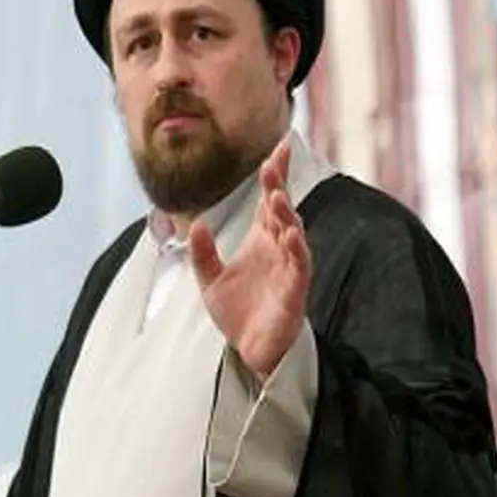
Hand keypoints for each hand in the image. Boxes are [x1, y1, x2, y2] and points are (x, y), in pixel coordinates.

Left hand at [187, 136, 310, 375]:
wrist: (248, 350)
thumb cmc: (237, 312)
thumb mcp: (208, 279)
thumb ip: (202, 252)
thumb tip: (197, 223)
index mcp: (260, 240)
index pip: (268, 200)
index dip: (275, 174)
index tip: (278, 147)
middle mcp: (278, 248)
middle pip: (281, 210)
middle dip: (277, 186)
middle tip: (272, 162)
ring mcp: (289, 268)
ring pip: (293, 233)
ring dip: (286, 214)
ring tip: (276, 196)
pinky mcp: (295, 291)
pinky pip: (299, 266)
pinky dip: (297, 249)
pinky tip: (292, 233)